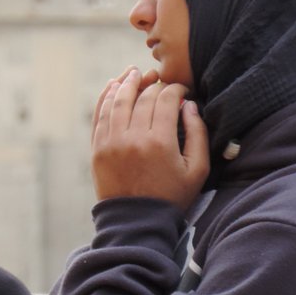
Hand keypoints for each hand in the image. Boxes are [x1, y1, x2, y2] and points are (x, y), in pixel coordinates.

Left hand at [91, 68, 208, 210]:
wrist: (136, 222)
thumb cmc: (172, 196)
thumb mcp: (197, 170)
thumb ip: (198, 134)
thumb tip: (190, 105)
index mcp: (161, 142)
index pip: (166, 100)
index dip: (175, 89)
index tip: (181, 90)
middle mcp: (133, 138)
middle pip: (142, 97)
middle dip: (152, 83)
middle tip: (158, 77)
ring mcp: (111, 142)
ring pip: (118, 101)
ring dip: (126, 83)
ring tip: (133, 72)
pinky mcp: (97, 148)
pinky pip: (100, 115)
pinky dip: (105, 98)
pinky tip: (113, 86)